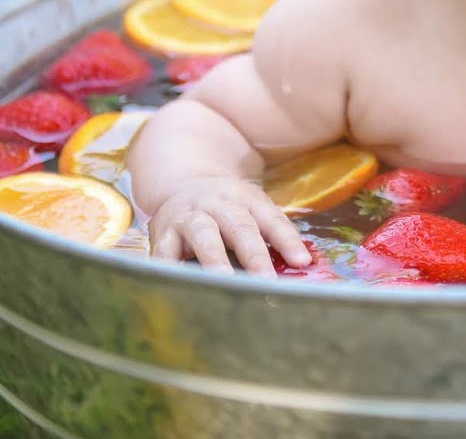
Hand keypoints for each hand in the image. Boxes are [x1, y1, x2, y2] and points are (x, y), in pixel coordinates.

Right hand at [147, 176, 310, 274]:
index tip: (302, 262)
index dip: (287, 240)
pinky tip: (180, 285)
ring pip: (203, 234)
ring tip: (224, 280)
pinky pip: (165, 251)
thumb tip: (303, 266)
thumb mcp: (251, 209)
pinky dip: (171, 268)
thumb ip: (274, 234)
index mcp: (246, 199)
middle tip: (266, 280)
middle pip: (239, 226)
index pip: (271, 219)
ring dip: (214, 258)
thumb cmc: (227, 208)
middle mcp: (218, 205)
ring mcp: (189, 217)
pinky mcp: (162, 232)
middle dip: (254, 254)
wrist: (182, 181)